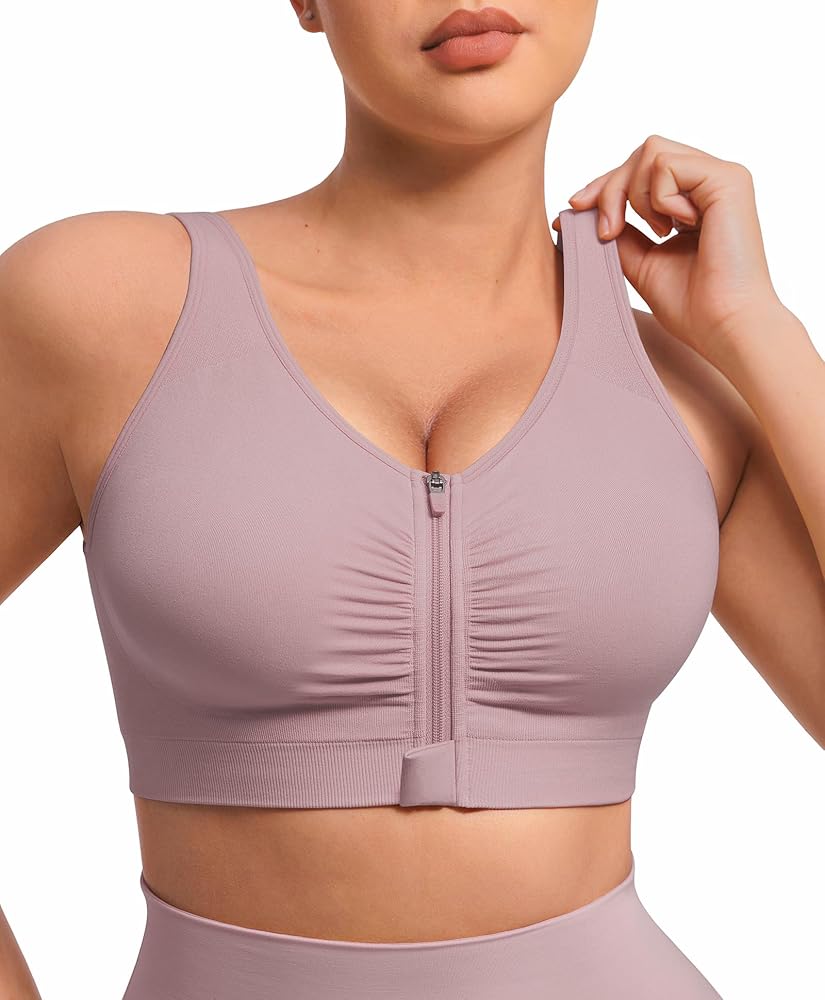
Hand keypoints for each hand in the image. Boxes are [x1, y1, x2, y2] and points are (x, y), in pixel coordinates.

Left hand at [553, 134, 785, 367]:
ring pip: (651, 151)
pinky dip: (658, 198)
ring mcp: (721, 177)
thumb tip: (580, 209)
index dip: (604, 185)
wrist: (721, 326)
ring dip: (635, 195)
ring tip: (656, 233)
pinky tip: (675, 228)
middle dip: (611, 189)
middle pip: (642, 153)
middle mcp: (709, 182)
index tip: (575, 208)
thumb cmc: (691, 305)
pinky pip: (667, 165)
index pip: (641, 170)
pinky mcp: (728, 179)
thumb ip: (618, 232)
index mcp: (693, 200)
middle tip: (607, 232)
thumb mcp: (640, 261)